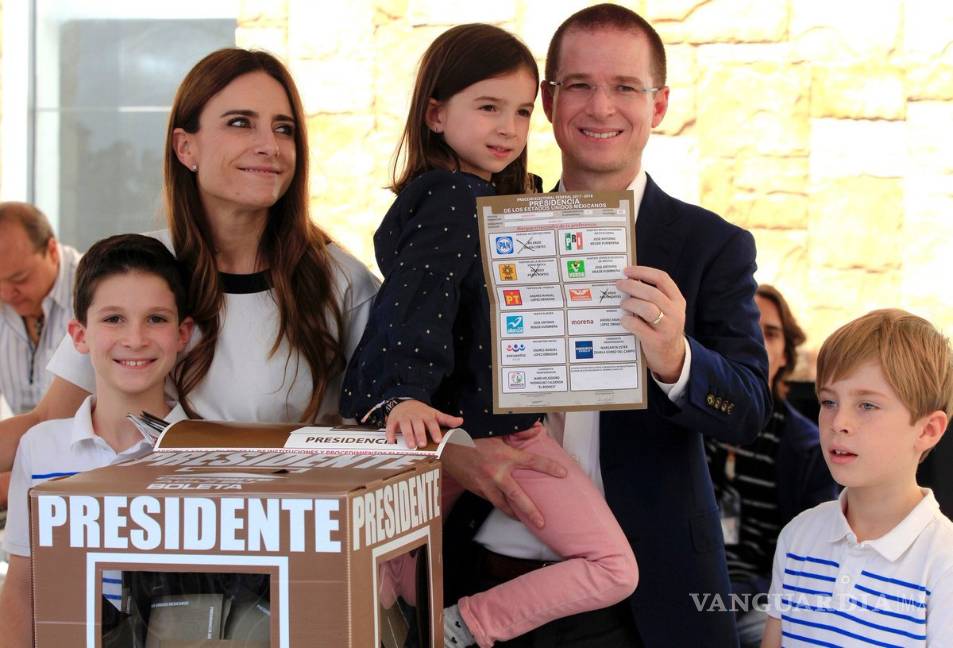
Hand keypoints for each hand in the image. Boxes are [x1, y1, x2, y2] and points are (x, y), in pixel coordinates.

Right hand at [385, 399, 463, 448]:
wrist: (404, 401)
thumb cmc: (422, 412)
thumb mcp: (435, 414)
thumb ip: (447, 420)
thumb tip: (461, 421)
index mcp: (426, 416)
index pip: (432, 423)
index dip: (435, 431)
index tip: (438, 440)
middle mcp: (415, 416)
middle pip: (418, 425)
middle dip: (420, 434)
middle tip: (422, 444)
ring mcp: (404, 418)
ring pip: (405, 426)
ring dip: (408, 435)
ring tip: (410, 446)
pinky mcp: (393, 420)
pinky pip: (391, 427)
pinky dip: (390, 433)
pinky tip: (392, 441)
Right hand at [440, 424, 566, 527]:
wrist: (446, 446)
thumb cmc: (471, 435)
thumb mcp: (495, 430)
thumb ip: (517, 432)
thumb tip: (536, 430)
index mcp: (504, 456)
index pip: (532, 462)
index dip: (549, 467)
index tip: (563, 474)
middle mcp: (496, 473)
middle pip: (518, 497)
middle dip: (531, 512)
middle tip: (542, 523)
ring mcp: (485, 484)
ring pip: (503, 505)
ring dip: (515, 514)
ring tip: (524, 521)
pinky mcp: (476, 490)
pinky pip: (491, 500)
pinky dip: (500, 505)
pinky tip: (506, 508)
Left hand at [616, 265, 686, 382]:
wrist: (672, 356)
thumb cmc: (663, 328)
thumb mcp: (666, 310)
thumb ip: (653, 296)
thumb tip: (629, 280)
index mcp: (677, 301)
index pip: (662, 279)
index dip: (643, 272)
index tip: (627, 271)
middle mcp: (675, 313)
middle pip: (652, 293)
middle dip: (632, 286)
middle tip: (619, 285)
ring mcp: (667, 328)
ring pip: (646, 308)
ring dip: (630, 303)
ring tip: (623, 304)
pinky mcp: (656, 341)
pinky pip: (638, 326)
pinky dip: (627, 321)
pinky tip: (624, 320)